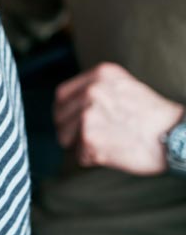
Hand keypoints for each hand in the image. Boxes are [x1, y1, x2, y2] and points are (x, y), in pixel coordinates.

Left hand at [53, 62, 185, 175]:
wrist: (177, 137)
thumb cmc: (155, 118)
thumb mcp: (124, 87)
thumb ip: (98, 89)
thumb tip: (71, 104)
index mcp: (100, 74)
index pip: (62, 95)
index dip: (63, 112)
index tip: (67, 122)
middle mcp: (91, 90)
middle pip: (60, 117)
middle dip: (68, 132)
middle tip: (84, 140)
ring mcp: (88, 114)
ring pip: (65, 137)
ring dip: (80, 146)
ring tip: (104, 146)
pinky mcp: (90, 139)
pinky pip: (80, 156)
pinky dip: (93, 160)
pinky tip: (112, 155)